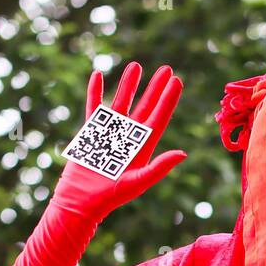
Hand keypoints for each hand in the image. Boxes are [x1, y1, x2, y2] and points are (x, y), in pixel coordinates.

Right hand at [50, 61, 185, 222]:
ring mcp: (110, 132)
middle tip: (166, 68)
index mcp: (143, 147)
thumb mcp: (139, 181)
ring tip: (136, 65)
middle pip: (145, 106)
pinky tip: (98, 74)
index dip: (168, 100)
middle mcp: (129, 136)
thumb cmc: (112, 195)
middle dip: (155, 87)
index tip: (177, 81)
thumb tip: (183, 153)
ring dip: (129, 83)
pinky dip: (95, 91)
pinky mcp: (91, 131)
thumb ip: (160, 166)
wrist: (82, 200)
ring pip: (121, 101)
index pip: (159, 117)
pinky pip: (94, 106)